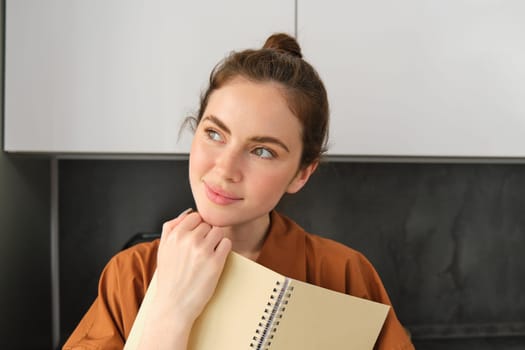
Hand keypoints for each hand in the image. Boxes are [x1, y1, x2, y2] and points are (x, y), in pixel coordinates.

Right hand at [155, 209, 231, 324]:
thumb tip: (186, 212)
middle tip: (200, 251)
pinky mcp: (215, 261)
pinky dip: (224, 249)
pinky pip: (226, 243)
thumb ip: (170, 228)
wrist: (174, 305)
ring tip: (208, 255)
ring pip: (218, 232)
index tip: (196, 238)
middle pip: (207, 224)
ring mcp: (202, 250)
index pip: (194, 216)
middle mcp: (188, 240)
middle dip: (206, 235)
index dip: (197, 227)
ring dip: (216, 241)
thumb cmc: (169, 279)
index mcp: (174, 236)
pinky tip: (215, 259)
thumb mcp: (162, 250)